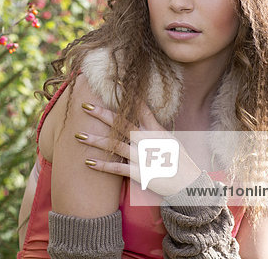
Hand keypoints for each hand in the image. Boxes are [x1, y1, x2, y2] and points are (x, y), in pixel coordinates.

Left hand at [77, 102, 201, 196]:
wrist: (189, 184)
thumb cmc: (179, 160)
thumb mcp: (170, 139)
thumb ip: (154, 128)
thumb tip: (142, 115)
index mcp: (156, 130)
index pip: (140, 107)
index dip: (128, 94)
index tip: (115, 82)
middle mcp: (148, 140)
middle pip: (121, 123)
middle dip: (102, 114)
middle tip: (85, 105)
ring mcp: (143, 156)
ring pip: (115, 144)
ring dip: (95, 140)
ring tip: (78, 135)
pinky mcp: (139, 173)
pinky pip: (117, 168)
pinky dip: (102, 165)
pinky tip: (88, 162)